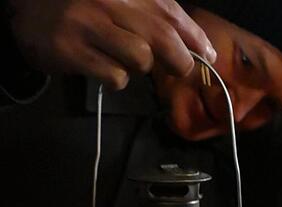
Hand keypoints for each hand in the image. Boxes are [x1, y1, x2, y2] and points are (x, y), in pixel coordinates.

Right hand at [6, 0, 216, 89]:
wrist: (27, 6)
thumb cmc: (86, 6)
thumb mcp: (123, 0)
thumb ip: (160, 16)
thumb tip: (204, 48)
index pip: (171, 12)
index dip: (195, 38)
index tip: (208, 55)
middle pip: (163, 37)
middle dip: (180, 60)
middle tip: (180, 68)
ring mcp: (87, 23)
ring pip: (140, 58)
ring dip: (141, 67)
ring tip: (125, 59)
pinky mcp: (71, 49)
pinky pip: (115, 75)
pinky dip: (116, 78)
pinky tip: (103, 67)